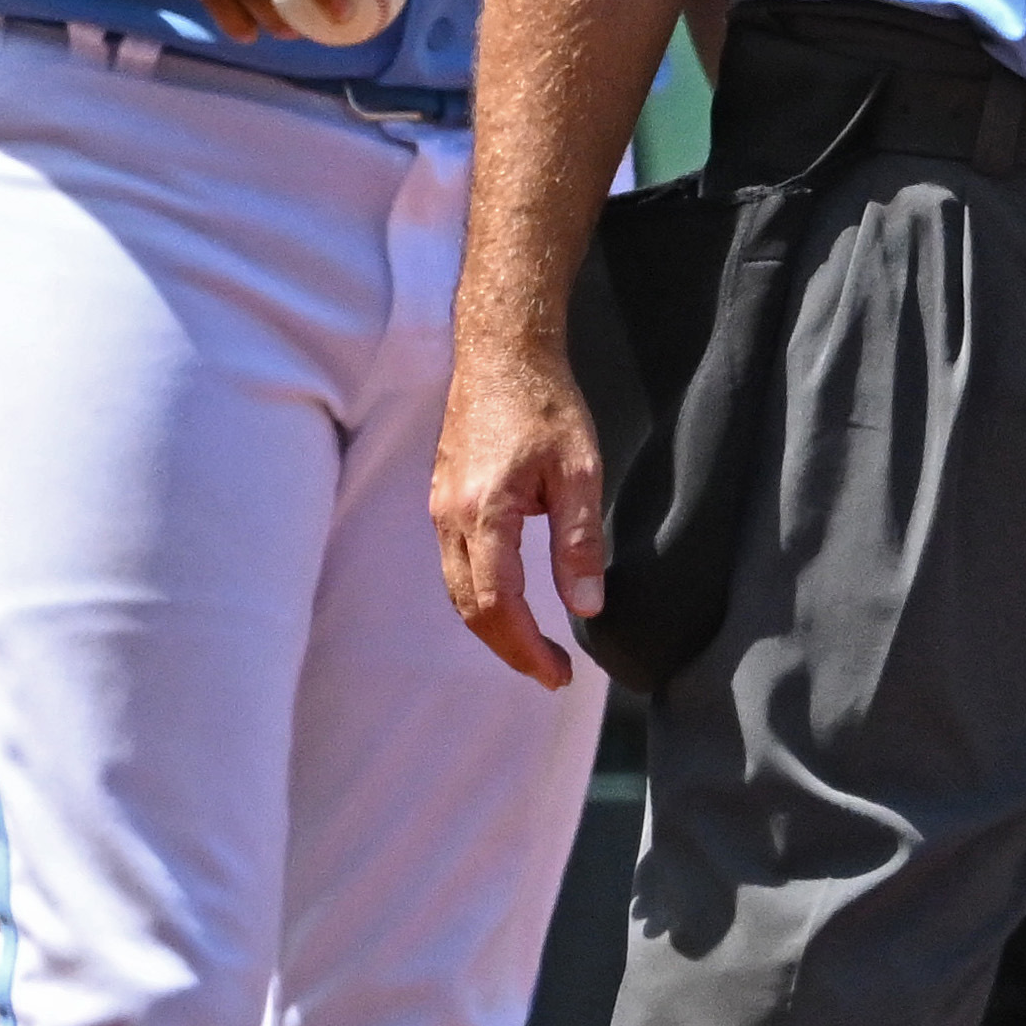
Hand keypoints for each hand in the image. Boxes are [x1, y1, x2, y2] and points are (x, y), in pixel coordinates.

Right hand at [430, 320, 607, 688]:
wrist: (501, 351)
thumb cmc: (545, 403)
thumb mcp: (581, 472)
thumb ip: (579, 543)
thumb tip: (585, 607)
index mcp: (484, 513)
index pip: (497, 604)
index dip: (526, 648)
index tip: (557, 673)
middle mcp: (450, 516)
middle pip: (468, 607)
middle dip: (508, 648)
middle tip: (550, 671)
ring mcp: (439, 507)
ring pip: (455, 588)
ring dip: (491, 625)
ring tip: (532, 646)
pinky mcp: (441, 498)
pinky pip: (453, 563)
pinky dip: (478, 595)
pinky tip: (509, 600)